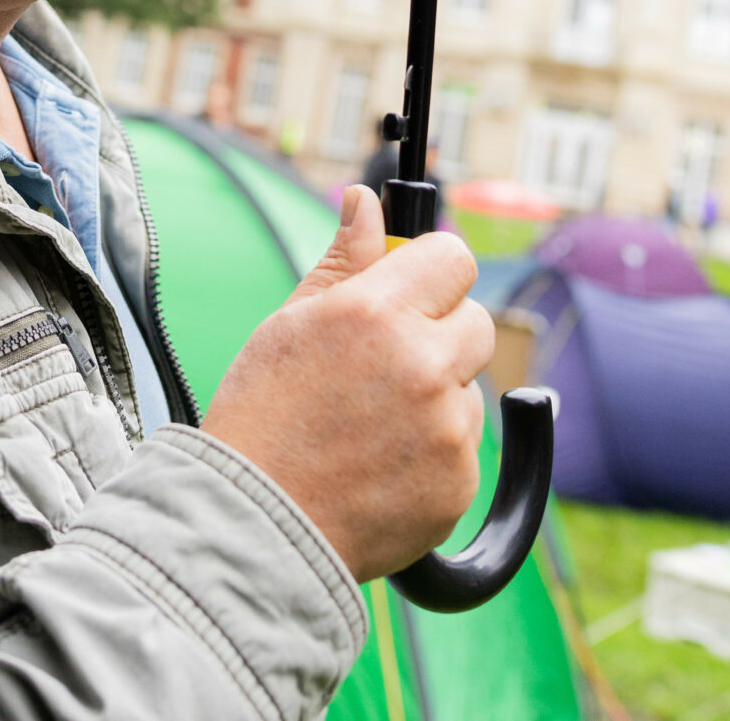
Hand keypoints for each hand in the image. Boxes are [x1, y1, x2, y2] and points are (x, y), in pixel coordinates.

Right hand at [200, 187, 493, 580]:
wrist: (253, 526)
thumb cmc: (262, 418)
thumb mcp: (291, 325)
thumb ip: (344, 260)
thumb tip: (365, 202)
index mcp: (379, 312)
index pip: (453, 257)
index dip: (430, 273)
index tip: (411, 292)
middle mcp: (424, 364)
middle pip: (475, 322)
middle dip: (440, 336)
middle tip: (384, 366)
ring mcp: (447, 428)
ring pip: (469, 388)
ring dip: (437, 398)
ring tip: (370, 425)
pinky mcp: (459, 482)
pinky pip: (464, 448)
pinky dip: (434, 454)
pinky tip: (381, 465)